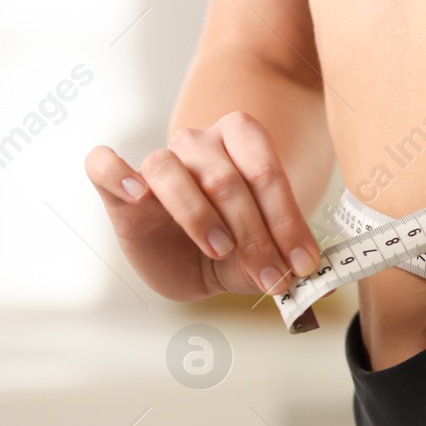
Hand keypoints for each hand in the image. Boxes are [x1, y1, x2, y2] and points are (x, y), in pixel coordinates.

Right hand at [85, 112, 321, 300]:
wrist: (186, 260)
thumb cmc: (232, 248)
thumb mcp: (261, 257)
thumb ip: (285, 261)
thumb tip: (321, 283)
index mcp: (243, 142)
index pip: (267, 173)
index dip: (288, 221)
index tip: (304, 264)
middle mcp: (200, 144)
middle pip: (226, 178)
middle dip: (255, 233)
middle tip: (273, 275)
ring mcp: (157, 162)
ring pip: (170, 170)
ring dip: (199, 214)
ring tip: (220, 250)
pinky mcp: (117, 187)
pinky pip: (104, 165)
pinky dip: (117, 174)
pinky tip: (138, 196)